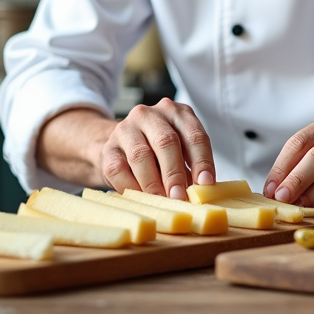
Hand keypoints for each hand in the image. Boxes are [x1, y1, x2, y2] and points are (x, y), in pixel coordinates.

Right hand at [98, 98, 215, 199]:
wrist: (120, 149)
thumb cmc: (158, 153)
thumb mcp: (179, 152)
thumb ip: (190, 168)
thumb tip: (203, 192)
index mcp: (175, 112)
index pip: (194, 135)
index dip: (202, 161)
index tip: (205, 185)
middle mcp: (149, 115)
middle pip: (166, 141)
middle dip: (175, 173)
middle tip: (181, 197)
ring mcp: (125, 128)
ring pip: (141, 155)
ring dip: (153, 183)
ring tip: (162, 201)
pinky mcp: (108, 147)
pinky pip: (118, 169)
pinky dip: (132, 187)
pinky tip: (141, 199)